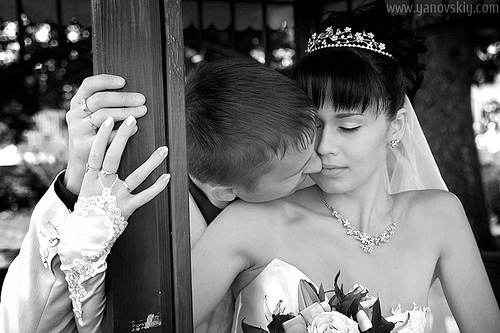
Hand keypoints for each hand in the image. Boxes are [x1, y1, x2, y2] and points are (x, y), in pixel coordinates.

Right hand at [64, 74, 147, 193]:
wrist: (83, 166)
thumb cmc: (95, 136)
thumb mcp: (92, 118)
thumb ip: (104, 105)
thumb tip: (132, 93)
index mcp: (76, 104)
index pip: (88, 85)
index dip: (106, 80)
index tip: (124, 81)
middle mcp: (74, 115)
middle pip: (99, 100)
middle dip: (123, 98)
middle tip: (142, 100)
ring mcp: (77, 131)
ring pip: (104, 116)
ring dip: (126, 112)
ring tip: (142, 111)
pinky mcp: (84, 146)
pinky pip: (106, 136)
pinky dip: (123, 131)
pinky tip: (135, 128)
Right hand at [80, 116, 169, 219]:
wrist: (85, 236)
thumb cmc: (89, 209)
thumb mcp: (86, 189)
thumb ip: (95, 171)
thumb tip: (101, 149)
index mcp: (91, 178)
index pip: (95, 153)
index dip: (102, 136)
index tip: (109, 118)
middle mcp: (103, 185)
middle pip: (113, 157)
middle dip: (122, 137)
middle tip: (131, 119)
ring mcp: (117, 197)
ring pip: (136, 176)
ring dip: (151, 162)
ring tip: (164, 148)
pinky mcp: (128, 208)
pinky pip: (145, 196)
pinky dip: (157, 187)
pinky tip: (168, 176)